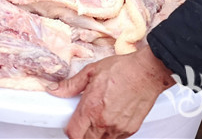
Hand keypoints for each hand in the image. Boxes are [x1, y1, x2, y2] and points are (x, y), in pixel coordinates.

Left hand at [48, 45, 174, 138]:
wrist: (146, 72)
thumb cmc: (122, 69)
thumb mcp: (91, 71)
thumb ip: (71, 85)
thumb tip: (55, 90)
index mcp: (91, 107)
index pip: (73, 133)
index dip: (68, 130)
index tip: (70, 124)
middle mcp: (103, 122)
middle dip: (81, 133)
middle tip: (83, 122)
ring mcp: (118, 128)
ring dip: (96, 134)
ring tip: (97, 119)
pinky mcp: (130, 130)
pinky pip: (115, 138)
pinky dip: (110, 133)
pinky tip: (110, 119)